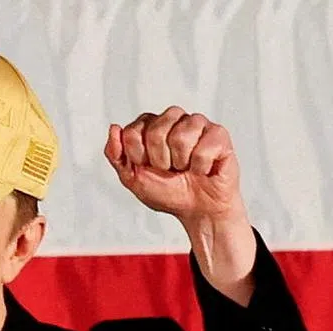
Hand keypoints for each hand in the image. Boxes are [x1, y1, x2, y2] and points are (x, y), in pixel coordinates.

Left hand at [105, 106, 255, 303]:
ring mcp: (198, 124)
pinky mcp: (219, 134)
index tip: (147, 167)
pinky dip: (200, 166)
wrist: (196, 210)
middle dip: (159, 160)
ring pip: (180, 136)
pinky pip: (204, 147)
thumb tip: (114, 128)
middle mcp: (174, 119)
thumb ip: (115, 154)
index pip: (132, 132)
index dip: (137, 157)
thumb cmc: (167, 192)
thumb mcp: (131, 177)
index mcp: (150, 126)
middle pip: (155, 130)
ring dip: (180, 162)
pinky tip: (202, 169)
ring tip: (185, 168)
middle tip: (169, 169)